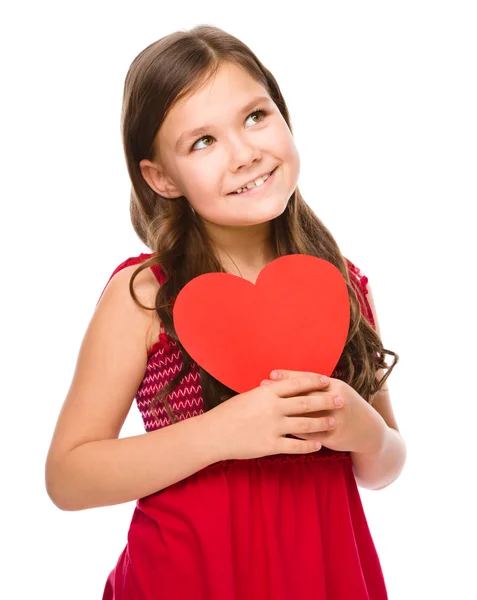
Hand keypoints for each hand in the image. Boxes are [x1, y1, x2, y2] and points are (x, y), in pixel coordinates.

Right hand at [200, 373, 343, 460]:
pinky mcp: (271, 445)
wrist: (214, 434)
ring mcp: (273, 427)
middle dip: (326, 401)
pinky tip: (319, 445)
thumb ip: (267, 394)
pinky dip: (310, 445)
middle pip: (307, 402)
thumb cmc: (229, 413)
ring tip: (334, 422)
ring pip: (305, 424)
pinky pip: (296, 445)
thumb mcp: (249, 396)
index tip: (328, 380)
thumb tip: (281, 387)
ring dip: (323, 423)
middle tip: (341, 400)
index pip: (296, 384)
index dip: (314, 382)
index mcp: (267, 392)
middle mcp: (273, 408)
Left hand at [260, 370, 386, 453]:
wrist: (369, 432)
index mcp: (336, 386)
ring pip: (305, 415)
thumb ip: (317, 386)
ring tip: (266, 410)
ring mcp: (335, 419)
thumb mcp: (337, 391)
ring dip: (284, 412)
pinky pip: (309, 434)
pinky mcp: (333, 437)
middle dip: (283, 392)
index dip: (290, 376)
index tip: (271, 374)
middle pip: (304, 394)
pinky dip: (294, 432)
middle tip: (262, 388)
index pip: (308, 379)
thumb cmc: (347, 407)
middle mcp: (336, 401)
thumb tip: (291, 379)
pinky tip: (278, 429)